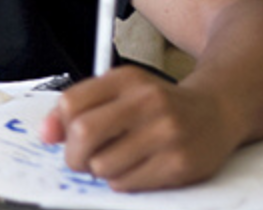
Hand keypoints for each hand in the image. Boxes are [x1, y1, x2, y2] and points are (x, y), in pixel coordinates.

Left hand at [38, 65, 242, 191]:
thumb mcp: (119, 92)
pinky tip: (136, 168)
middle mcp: (147, 101)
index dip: (59, 127)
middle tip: (79, 160)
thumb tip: (45, 133)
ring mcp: (166, 133)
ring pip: (103, 165)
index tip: (62, 137)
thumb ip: (78, 107)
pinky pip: (127, 183)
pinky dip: (122, 181)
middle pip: (83, 133)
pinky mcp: (180, 163)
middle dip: (73, 155)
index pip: (71, 103)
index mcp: (126, 79)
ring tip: (116, 161)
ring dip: (100, 171)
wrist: (217, 111)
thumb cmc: (158, 104)